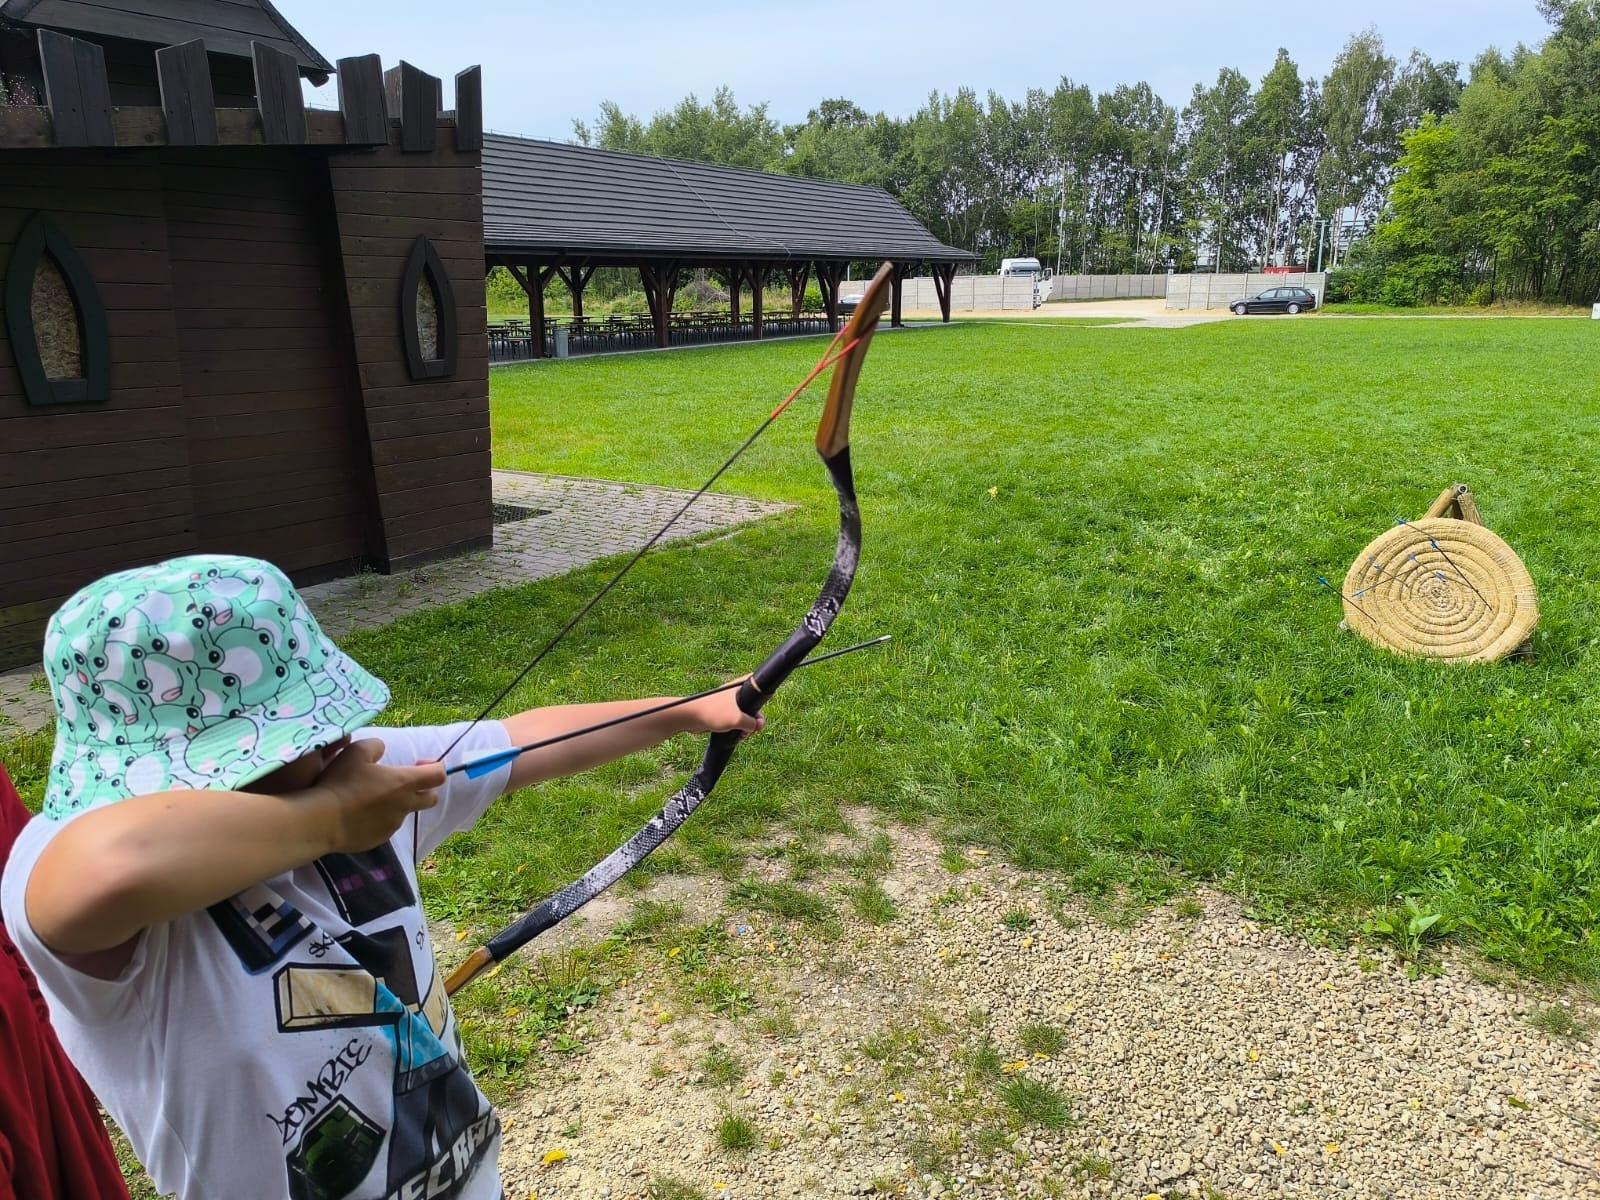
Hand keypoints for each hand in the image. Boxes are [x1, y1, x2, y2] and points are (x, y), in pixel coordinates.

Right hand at [310, 739, 445, 853]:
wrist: (322, 820)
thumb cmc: (342, 782)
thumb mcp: (357, 751)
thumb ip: (375, 746)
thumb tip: (382, 750)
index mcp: (404, 783)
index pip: (438, 775)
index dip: (435, 768)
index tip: (419, 765)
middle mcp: (404, 805)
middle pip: (430, 798)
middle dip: (423, 789)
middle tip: (402, 782)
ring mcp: (393, 825)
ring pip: (404, 812)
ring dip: (396, 804)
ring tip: (370, 798)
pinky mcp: (379, 839)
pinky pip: (386, 826)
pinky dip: (380, 819)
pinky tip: (359, 814)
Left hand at [679, 682, 764, 737]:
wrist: (691, 717)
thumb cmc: (713, 712)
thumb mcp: (738, 719)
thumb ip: (752, 723)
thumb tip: (759, 726)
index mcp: (740, 687)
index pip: (758, 683)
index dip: (763, 692)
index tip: (764, 704)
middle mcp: (735, 693)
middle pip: (753, 705)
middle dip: (754, 719)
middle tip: (751, 728)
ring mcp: (728, 703)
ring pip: (744, 715)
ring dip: (745, 726)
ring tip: (740, 734)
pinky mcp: (722, 713)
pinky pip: (735, 720)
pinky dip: (736, 728)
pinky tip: (735, 734)